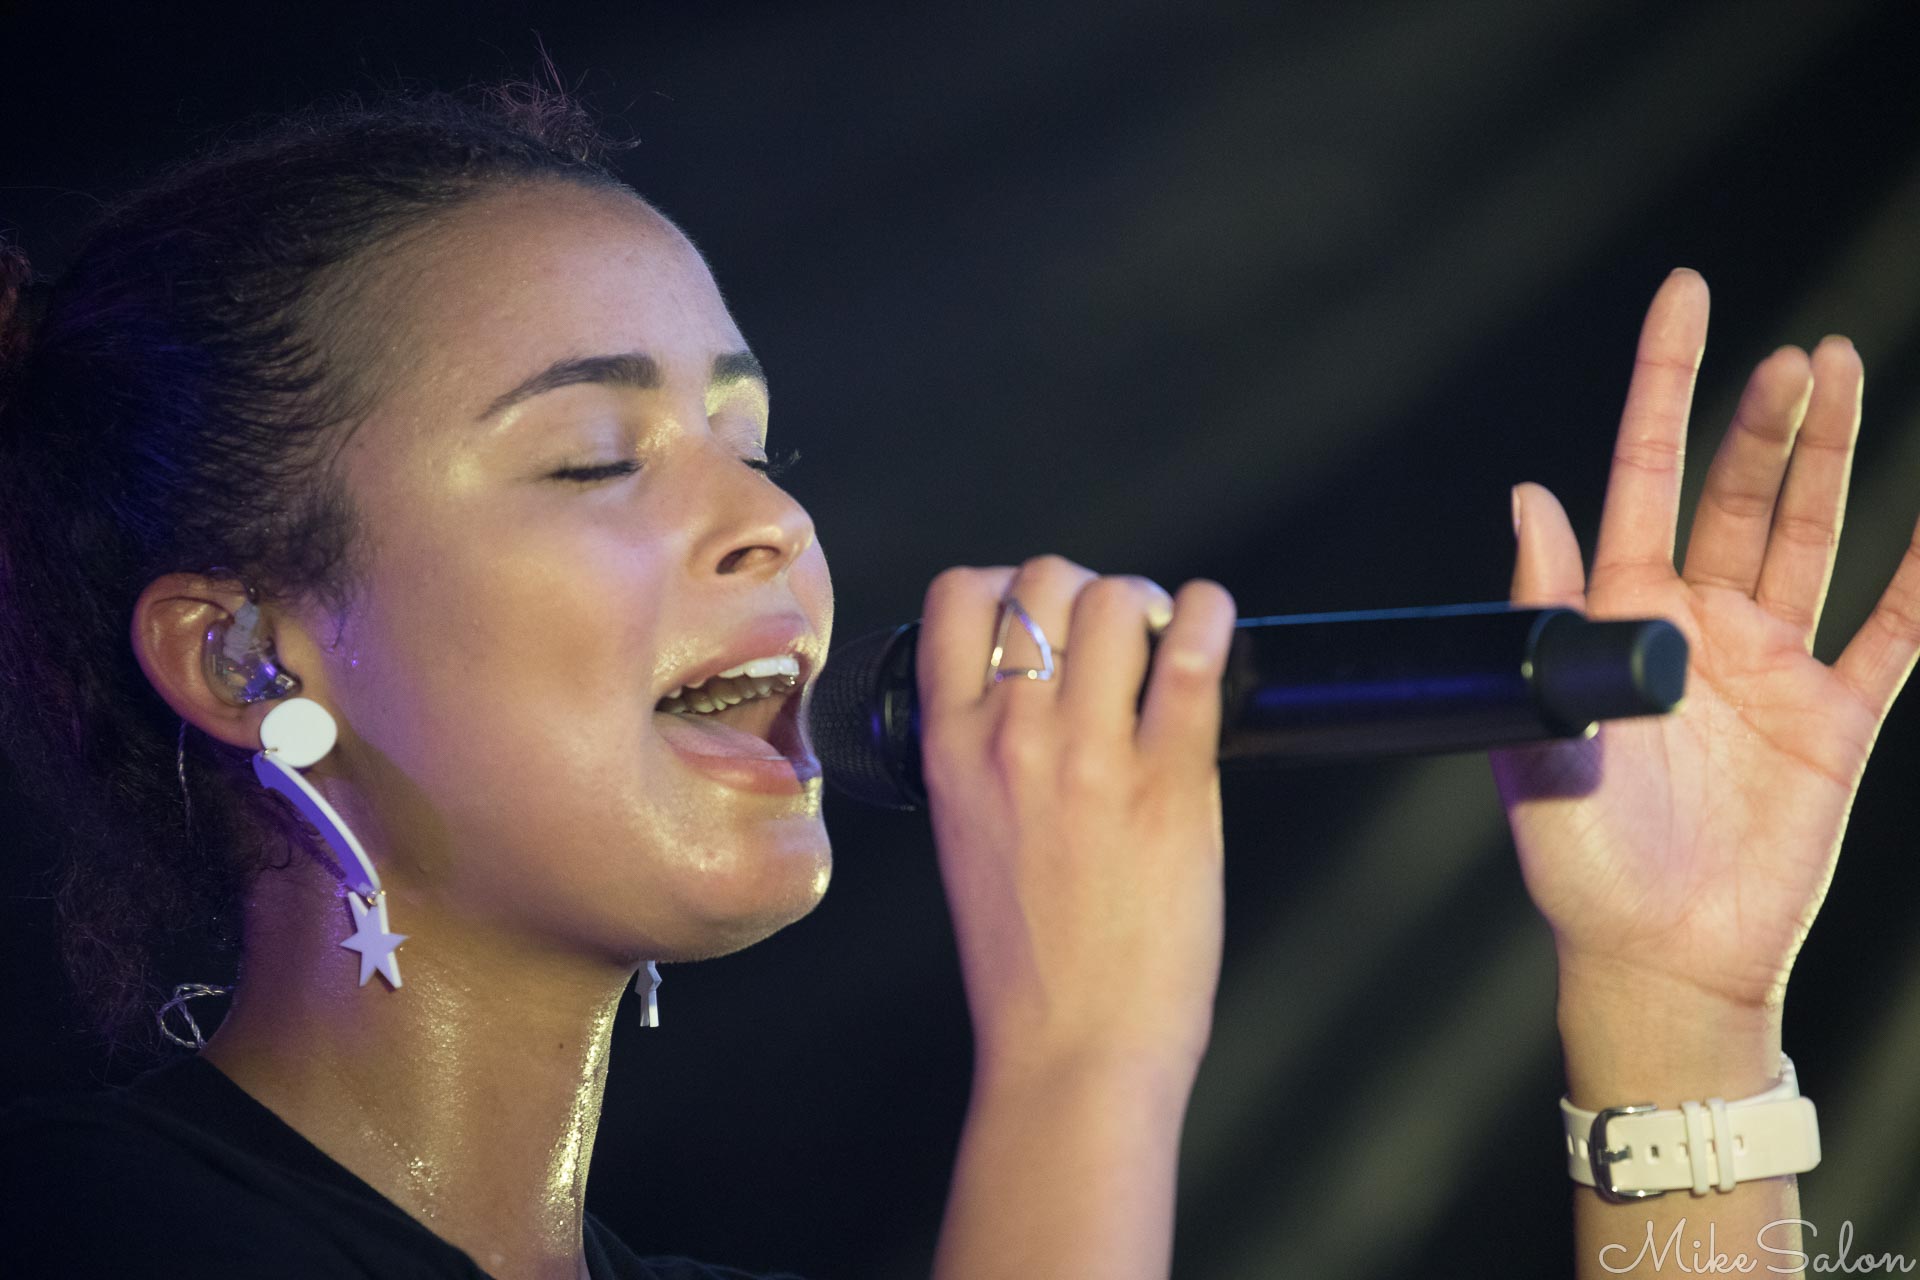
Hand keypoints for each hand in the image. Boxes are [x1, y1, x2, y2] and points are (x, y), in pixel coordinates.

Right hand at [915, 556, 1236, 1078]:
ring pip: (1114, 601)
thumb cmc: (1027, 961)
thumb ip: (990, 755)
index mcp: (949, 748)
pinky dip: (1207, 616)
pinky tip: (1210, 625)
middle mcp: (1012, 736)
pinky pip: (1191, 655)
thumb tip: (1046, 689)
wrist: (1072, 1047)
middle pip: (1043, 579)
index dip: (1004, 584)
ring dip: (1146, 604)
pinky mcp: (1170, 781)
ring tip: (1163, 642)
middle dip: (1086, 590)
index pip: (957, 598)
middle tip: (1116, 632)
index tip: (1039, 614)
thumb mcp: (967, 835)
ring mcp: (1091, 755)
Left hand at [1492, 269, 1919, 1026]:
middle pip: (1739, 492)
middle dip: (1765, 418)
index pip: (1642, 472)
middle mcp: (1694, 624)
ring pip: (1810, 536)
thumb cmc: (1580, 857)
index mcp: (1617, 615)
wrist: (1658, 955)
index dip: (1662, 385)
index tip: (1684, 295)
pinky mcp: (1834, 719)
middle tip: (1799, 348)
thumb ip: (1541, 617)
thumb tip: (1528, 496)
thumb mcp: (1539, 729)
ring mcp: (1769, 666)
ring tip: (1843, 368)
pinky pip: (1897, 632)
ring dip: (1831, 456)